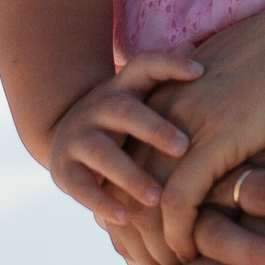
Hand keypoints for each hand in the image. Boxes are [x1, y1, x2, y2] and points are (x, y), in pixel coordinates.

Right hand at [44, 51, 201, 225]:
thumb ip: (166, 78)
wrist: (66, 136)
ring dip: (130, 175)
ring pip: (102, 153)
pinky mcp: (64, 171)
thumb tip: (199, 45)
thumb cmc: (124, 118)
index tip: (200, 71)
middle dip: (154, 128)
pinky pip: (81, 187)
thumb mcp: (142, 96)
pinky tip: (125, 218)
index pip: (145, 66)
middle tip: (183, 147)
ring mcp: (78, 138)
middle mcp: (99, 108)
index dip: (170, 64)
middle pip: (125, 112)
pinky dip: (102, 203)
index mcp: (124, 87)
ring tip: (157, 196)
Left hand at [131, 0, 264, 260]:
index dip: (134, 190)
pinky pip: (178, 203)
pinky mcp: (214, 141)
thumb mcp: (244, 72)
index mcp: (171, 87)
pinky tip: (190, 259)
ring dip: (152, 240)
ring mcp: (187, 122)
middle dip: (132, 224)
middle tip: (144, 261)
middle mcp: (168, 104)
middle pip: (128, 177)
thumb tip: (234, 117)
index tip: (144, 226)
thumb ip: (224, 96)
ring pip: (145, 195)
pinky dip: (178, 236)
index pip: (130, 150)